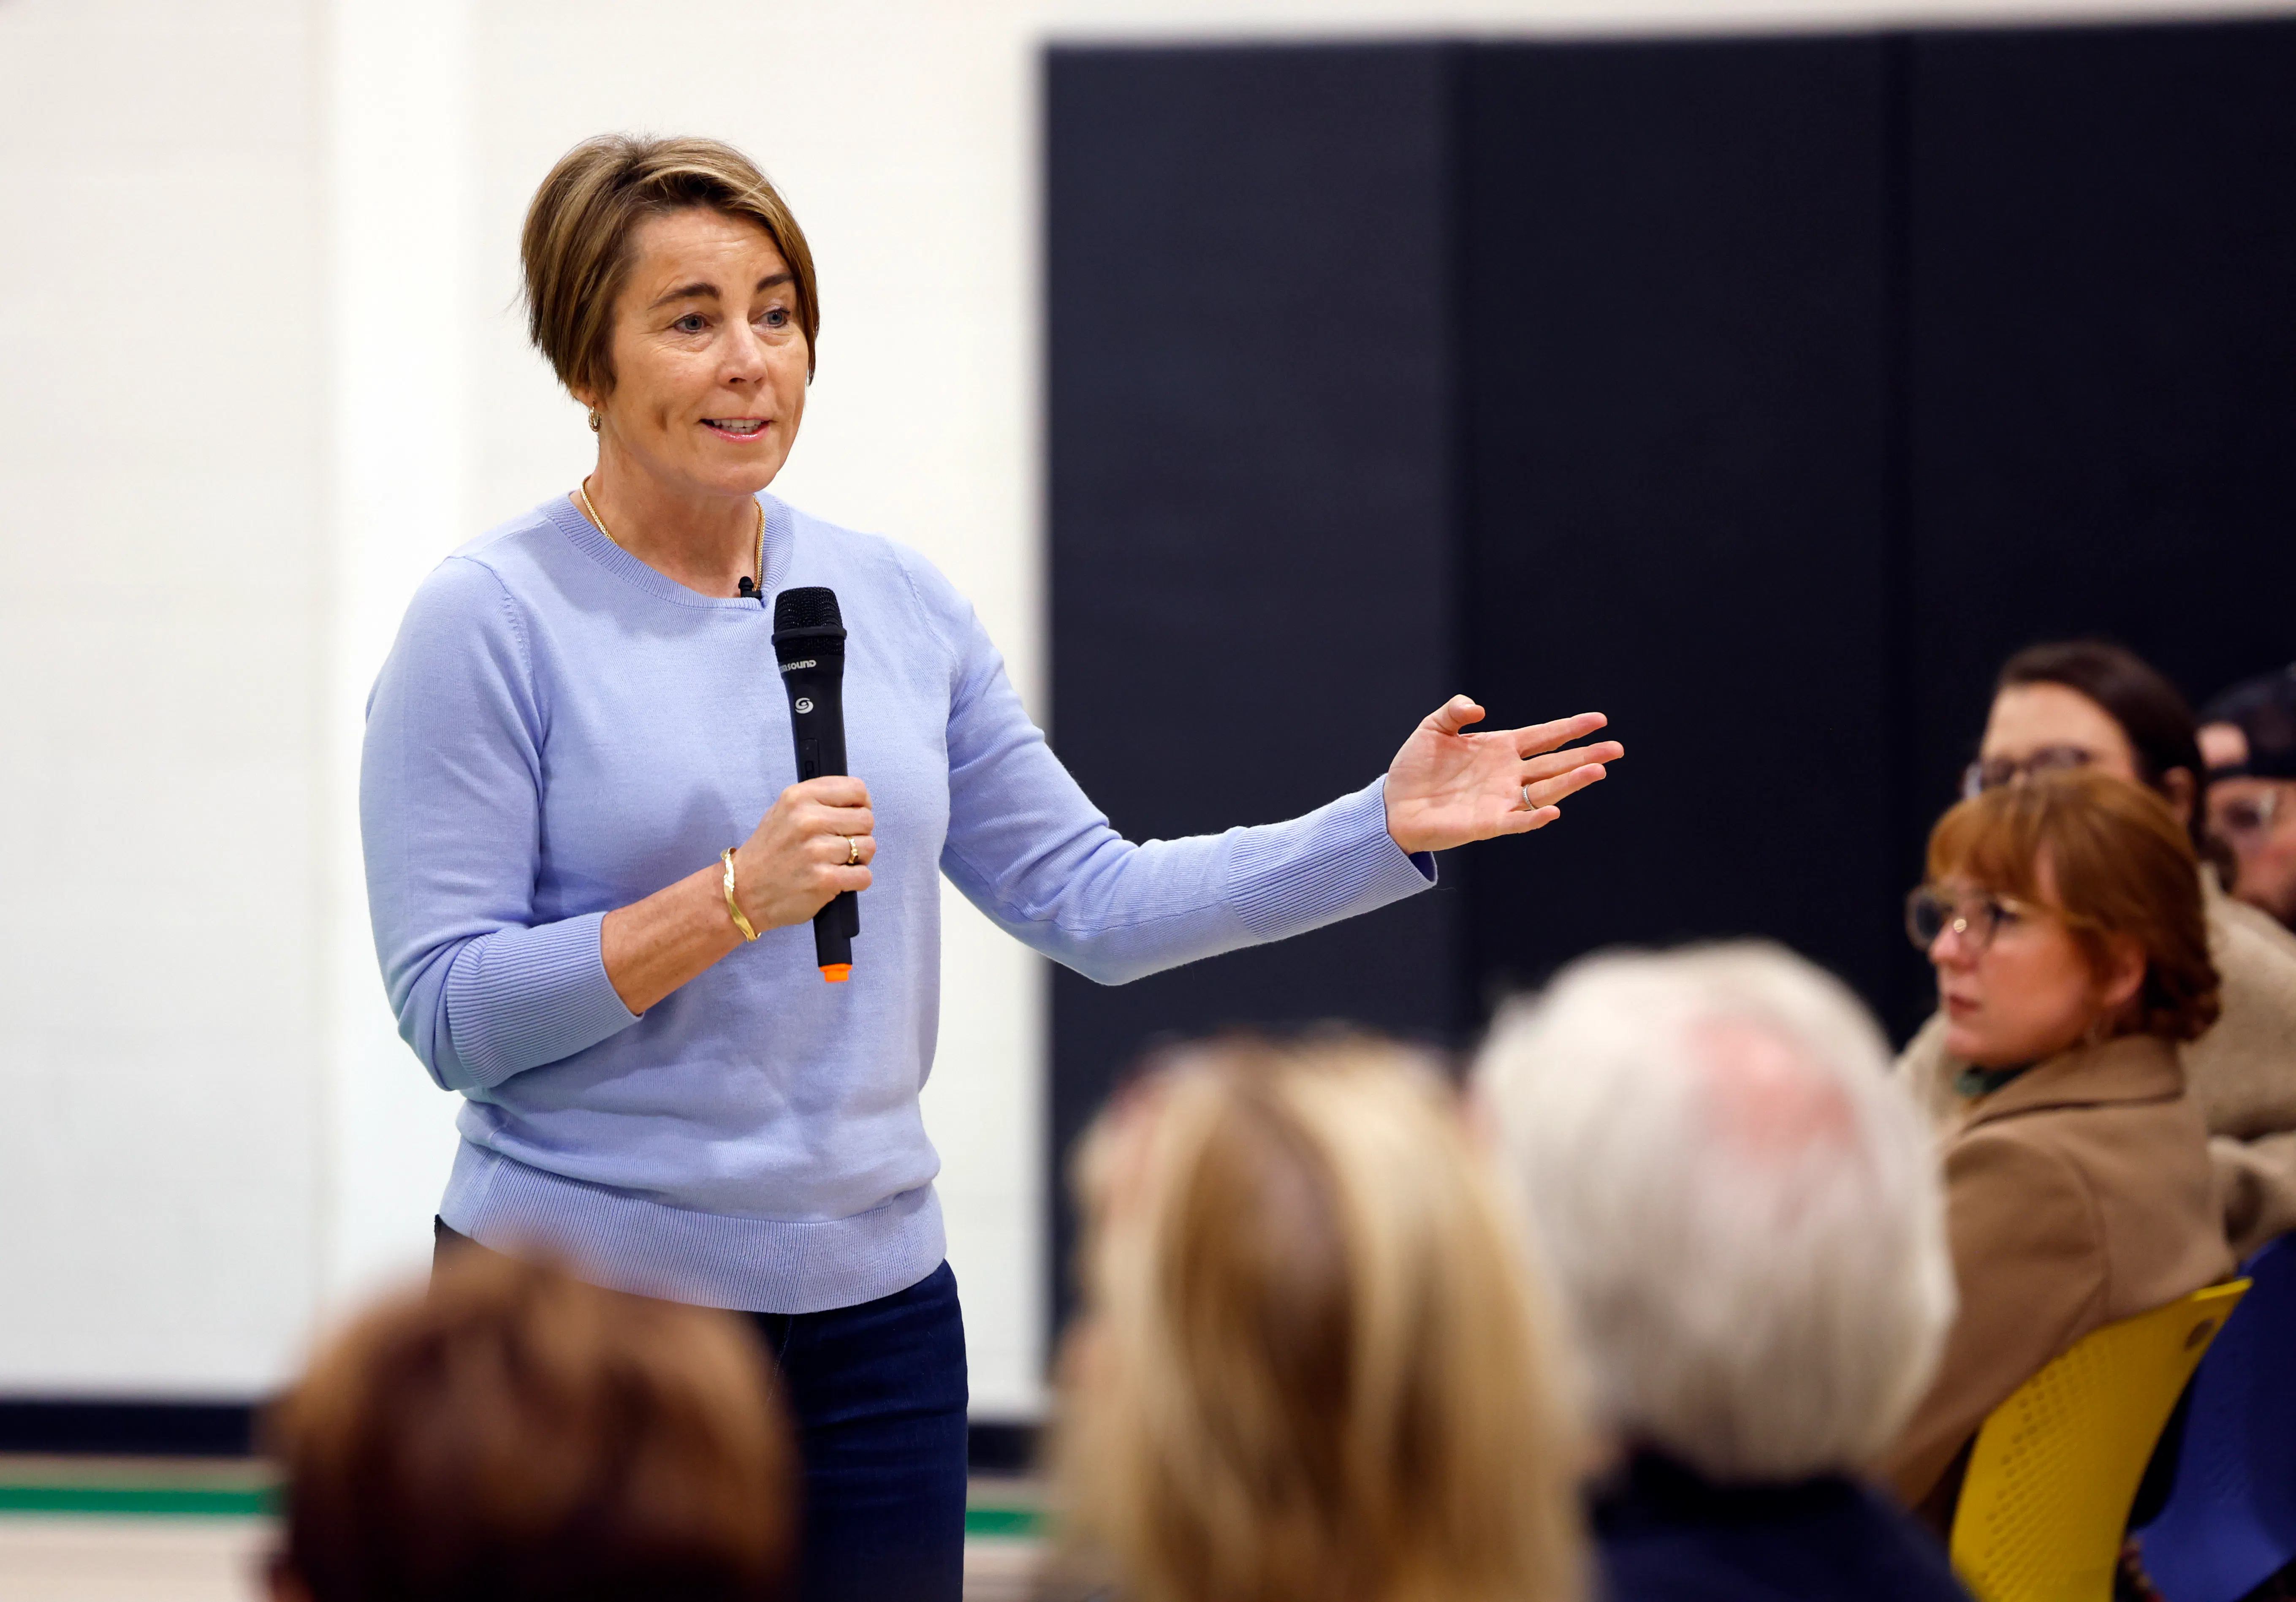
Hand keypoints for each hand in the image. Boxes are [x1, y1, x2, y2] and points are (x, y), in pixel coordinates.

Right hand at [732, 775, 874, 929]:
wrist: (743, 892)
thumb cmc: (768, 852)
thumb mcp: (783, 811)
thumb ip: (817, 800)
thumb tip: (856, 801)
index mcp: (798, 797)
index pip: (855, 789)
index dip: (862, 804)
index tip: (854, 816)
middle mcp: (807, 820)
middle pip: (866, 819)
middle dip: (860, 833)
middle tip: (841, 844)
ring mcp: (816, 851)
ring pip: (869, 846)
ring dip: (859, 858)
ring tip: (836, 863)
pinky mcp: (824, 879)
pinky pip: (865, 875)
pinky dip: (857, 880)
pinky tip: (839, 879)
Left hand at [1384, 696, 1620, 853]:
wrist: (1394, 804)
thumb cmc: (1416, 767)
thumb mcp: (1433, 728)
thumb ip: (1454, 711)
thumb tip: (1476, 708)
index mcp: (1500, 749)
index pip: (1544, 736)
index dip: (1570, 728)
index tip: (1599, 720)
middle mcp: (1508, 774)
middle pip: (1555, 763)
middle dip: (1586, 755)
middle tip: (1616, 748)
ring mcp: (1501, 799)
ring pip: (1546, 790)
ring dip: (1571, 782)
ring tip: (1598, 770)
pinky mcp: (1488, 823)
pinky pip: (1517, 821)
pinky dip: (1535, 818)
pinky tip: (1553, 811)